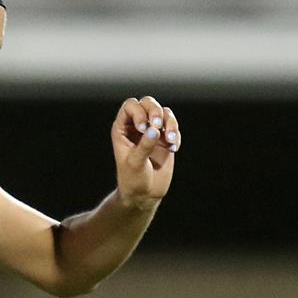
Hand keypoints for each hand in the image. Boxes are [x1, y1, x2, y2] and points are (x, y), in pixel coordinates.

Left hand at [111, 95, 178, 209]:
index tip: (143, 128)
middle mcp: (137, 126)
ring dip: (170, 123)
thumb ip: (144, 146)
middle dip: (155, 111)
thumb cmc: (132, 180)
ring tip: (170, 140)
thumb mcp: (135, 163)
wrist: (144, 195)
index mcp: (122, 129)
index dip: (138, 112)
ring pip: (164, 112)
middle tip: (158, 125)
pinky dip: (175, 134)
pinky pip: (173, 127)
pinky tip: (173, 149)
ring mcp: (152, 131)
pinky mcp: (165, 139)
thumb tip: (155, 129)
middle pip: (148, 103)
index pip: (130, 106)